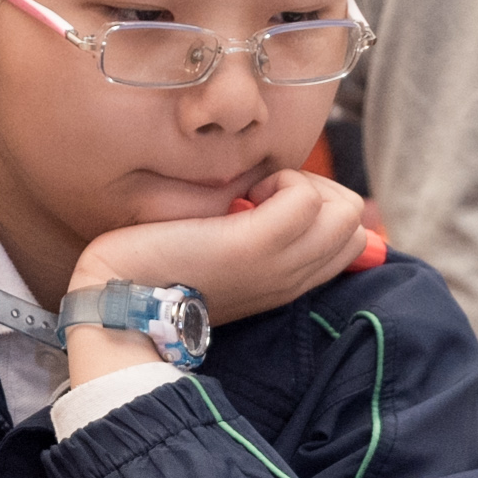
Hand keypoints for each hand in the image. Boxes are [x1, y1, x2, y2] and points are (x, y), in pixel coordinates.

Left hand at [71, 169, 368, 331]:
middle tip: (262, 198)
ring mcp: (281, 264)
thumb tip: (278, 195)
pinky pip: (307, 196)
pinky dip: (280, 180)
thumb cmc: (164, 265)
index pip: (353, 239)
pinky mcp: (257, 245)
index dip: (321, 207)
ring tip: (253, 198)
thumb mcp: (225, 250)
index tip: (271, 206)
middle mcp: (295, 276)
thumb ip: (258, 231)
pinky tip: (243, 196)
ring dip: (301, 184)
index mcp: (290, 281)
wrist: (122, 297)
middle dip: (317, 191)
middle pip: (354, 220)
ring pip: (344, 208)